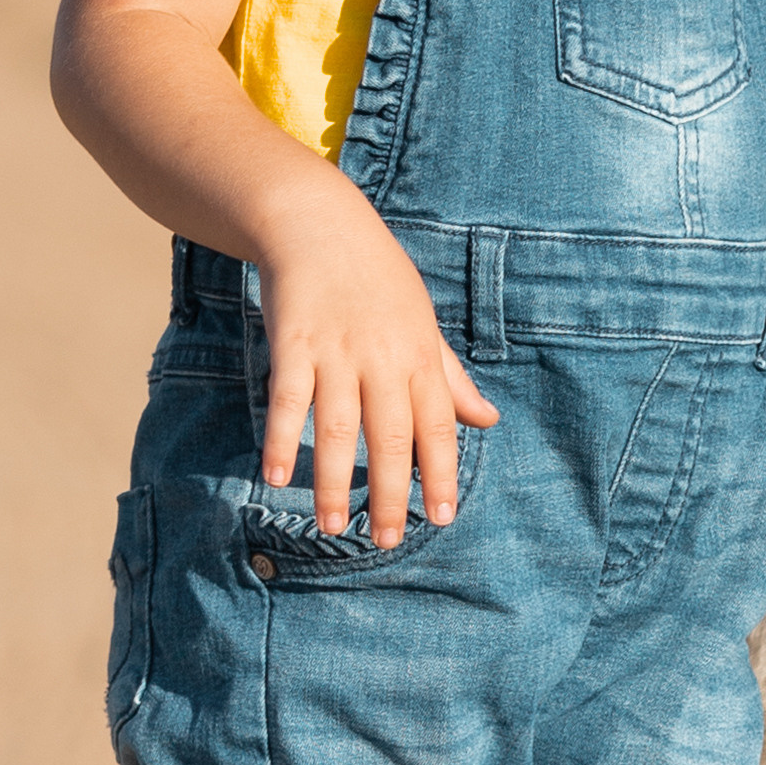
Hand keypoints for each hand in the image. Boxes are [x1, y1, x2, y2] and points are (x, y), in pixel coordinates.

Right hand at [258, 187, 497, 544]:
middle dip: (392, 492)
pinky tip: (277, 476)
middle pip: (390, 435)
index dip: (442, 473)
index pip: (437, 425)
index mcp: (419, 356)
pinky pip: (287, 399)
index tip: (443, 518)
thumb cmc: (379, 280)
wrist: (320, 224)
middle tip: (389, 540)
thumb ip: (450, 377)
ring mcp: (335, 351)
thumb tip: (488, 419)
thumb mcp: (423, 323)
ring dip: (334, 480)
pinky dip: (281, 438)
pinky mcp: (292, 343)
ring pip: (337, 426)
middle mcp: (381, 358)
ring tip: (334, 526)